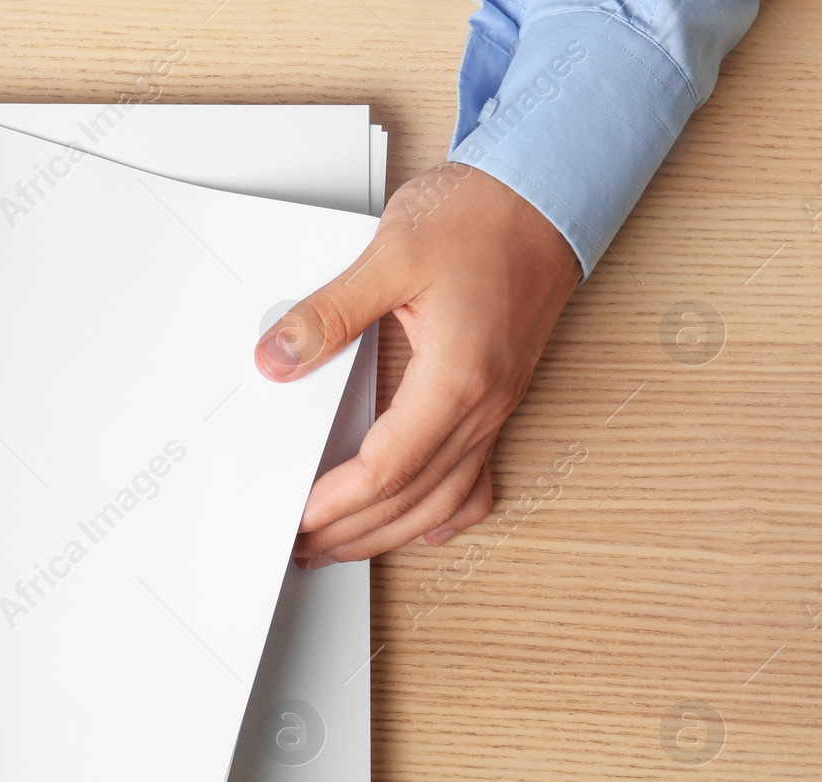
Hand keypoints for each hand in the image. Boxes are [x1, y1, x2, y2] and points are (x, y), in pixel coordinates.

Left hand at [254, 162, 580, 565]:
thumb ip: (329, 314)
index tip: (299, 517)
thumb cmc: (482, 217)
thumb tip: (277, 360)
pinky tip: (426, 527)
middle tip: (303, 547)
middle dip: (353, 533)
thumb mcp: (390, 255)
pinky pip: (477, 478)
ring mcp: (497, 407)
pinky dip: (447, 511)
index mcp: (456, 378)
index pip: (387, 468)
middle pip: (413, 499)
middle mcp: (484, 405)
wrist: (545, 195)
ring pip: (444, 499)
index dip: (338, 503)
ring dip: (391, 532)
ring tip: (342, 546)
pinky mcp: (499, 398)